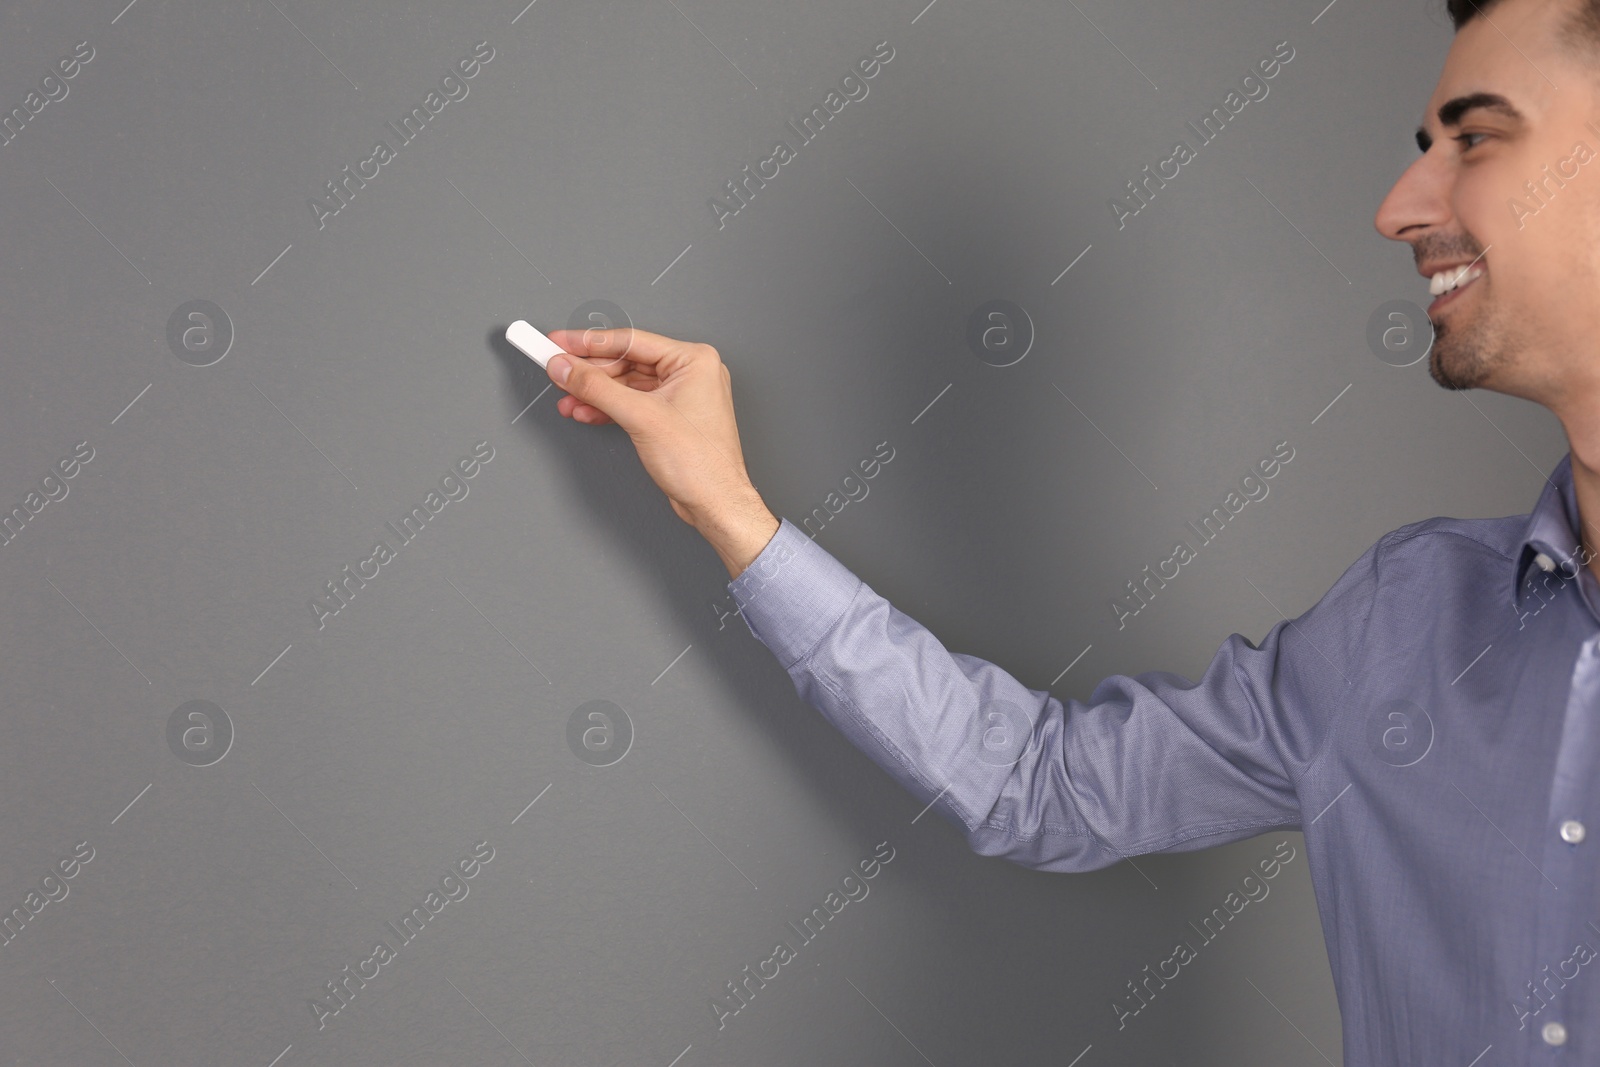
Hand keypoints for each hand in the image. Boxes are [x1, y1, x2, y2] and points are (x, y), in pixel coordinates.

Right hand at [542, 326, 772, 541]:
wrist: (715, 504)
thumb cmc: (702, 464)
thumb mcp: (641, 417)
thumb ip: (597, 388)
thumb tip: (567, 367)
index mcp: (694, 360)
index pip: (630, 341)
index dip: (588, 342)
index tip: (559, 341)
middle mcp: (690, 373)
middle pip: (626, 361)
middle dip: (589, 371)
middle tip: (556, 368)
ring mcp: (680, 395)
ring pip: (626, 384)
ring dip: (594, 392)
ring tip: (566, 397)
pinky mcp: (670, 417)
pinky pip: (632, 402)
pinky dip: (607, 407)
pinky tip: (585, 411)